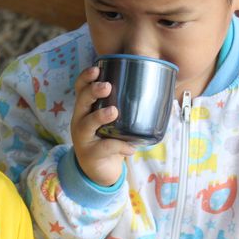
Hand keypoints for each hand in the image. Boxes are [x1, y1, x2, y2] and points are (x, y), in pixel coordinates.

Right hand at [71, 66, 134, 186]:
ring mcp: (83, 138)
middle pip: (81, 101)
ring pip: (87, 124)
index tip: (97, 68)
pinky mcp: (90, 155)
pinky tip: (131, 148)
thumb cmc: (109, 139)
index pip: (80, 88)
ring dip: (100, 116)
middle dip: (92, 91)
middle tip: (107, 87)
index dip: (86, 77)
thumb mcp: (113, 123)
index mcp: (85, 109)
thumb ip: (125, 109)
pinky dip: (119, 147)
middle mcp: (79, 121)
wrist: (100, 171)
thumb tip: (159, 93)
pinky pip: (104, 148)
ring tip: (114, 112)